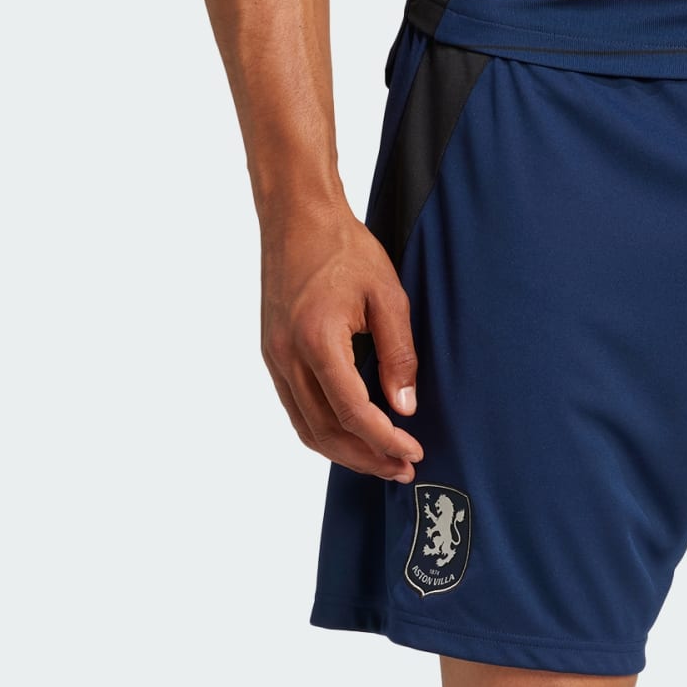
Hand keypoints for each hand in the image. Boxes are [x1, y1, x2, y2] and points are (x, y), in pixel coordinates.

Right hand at [260, 207, 423, 481]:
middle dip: (366, 458)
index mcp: (317, 339)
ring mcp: (274, 357)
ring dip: (345, 452)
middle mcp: (287, 354)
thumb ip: (399, 355)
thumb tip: (405, 408)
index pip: (352, 411)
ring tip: (382, 462)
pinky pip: (296, 409)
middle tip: (402, 470)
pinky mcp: (272, 355)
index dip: (385, 440)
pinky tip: (353, 437)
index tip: (414, 452)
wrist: (296, 216)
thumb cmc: (344, 248)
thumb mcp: (388, 296)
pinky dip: (325, 432)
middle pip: (325, 431)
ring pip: (307, 427)